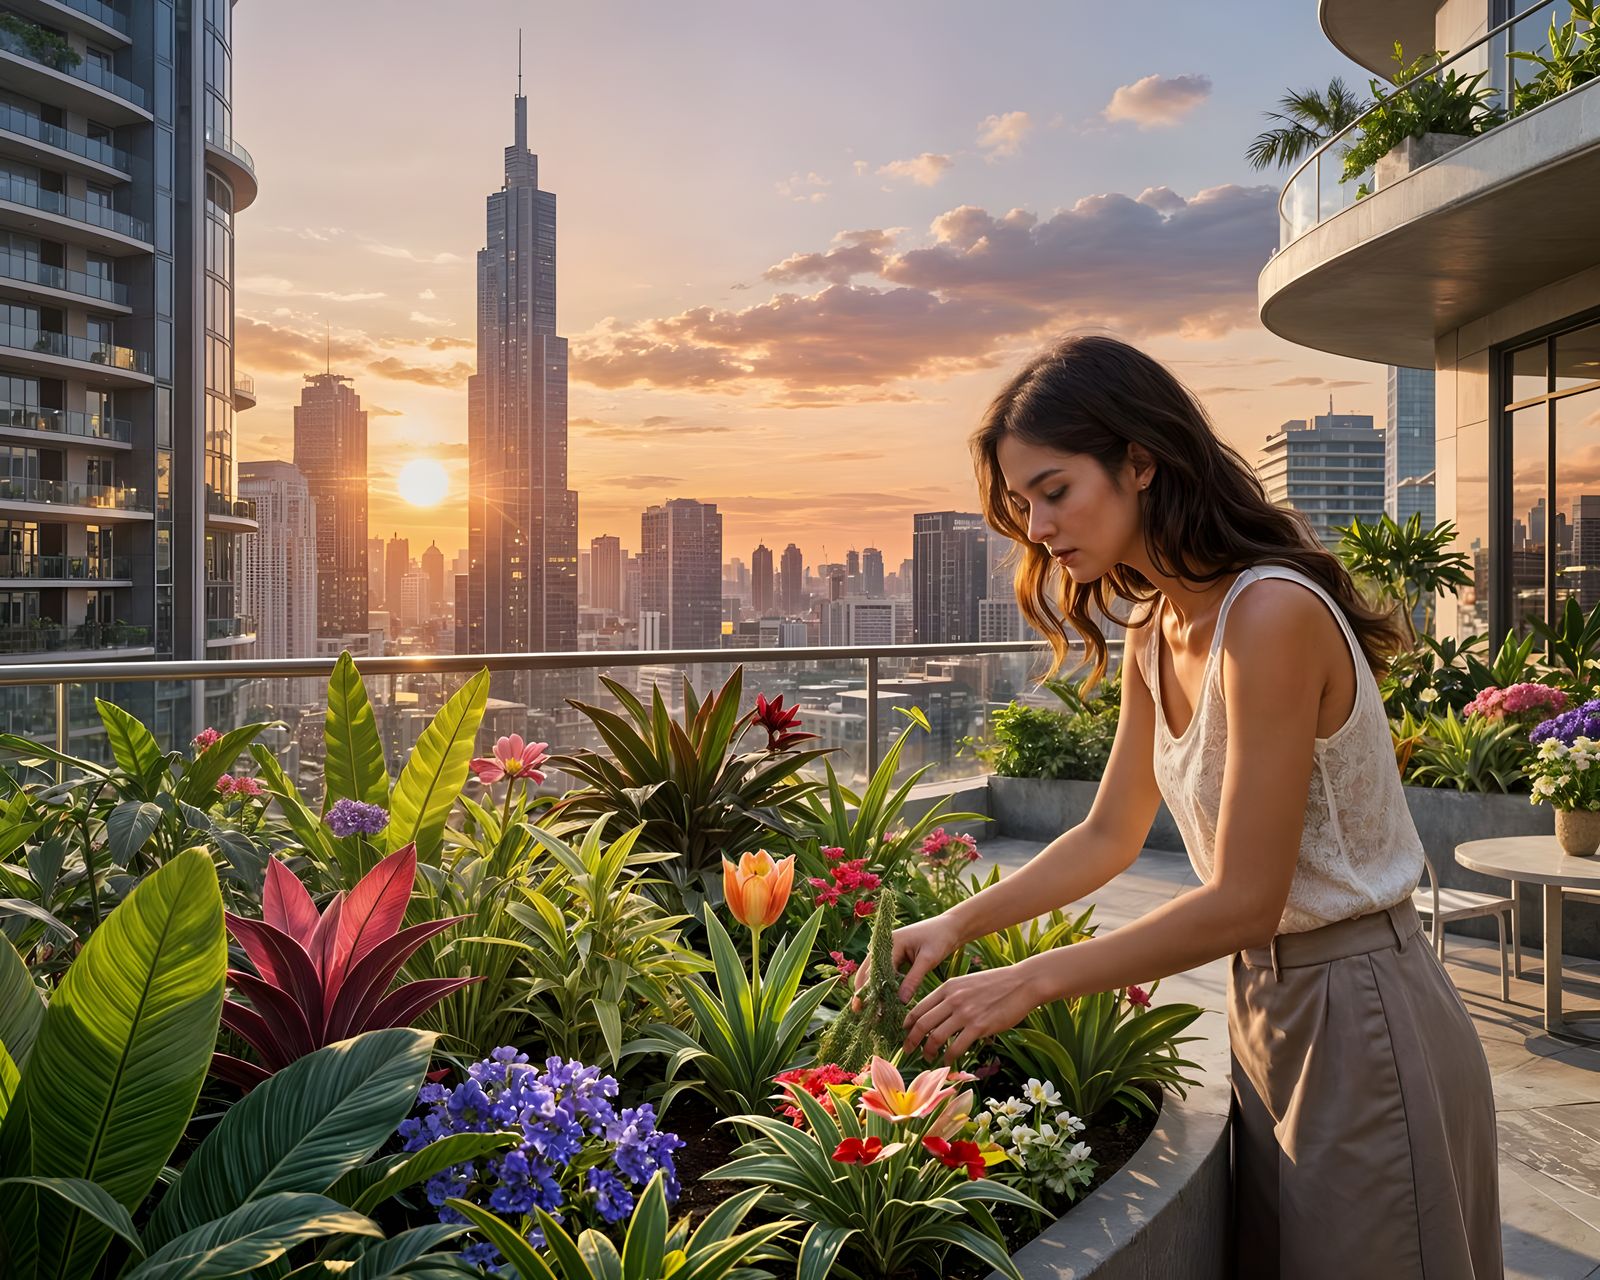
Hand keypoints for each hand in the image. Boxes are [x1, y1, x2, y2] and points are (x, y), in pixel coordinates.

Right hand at [853, 912, 964, 1009]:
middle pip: (867, 971)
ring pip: (872, 974)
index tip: (870, 1009)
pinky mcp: (893, 957)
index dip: (872, 990)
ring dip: (871, 990)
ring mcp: (886, 951)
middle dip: (864, 992)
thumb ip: (913, 979)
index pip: (876, 970)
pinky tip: (882, 1002)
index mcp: (890, 942)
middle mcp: (883, 946)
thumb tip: (900, 1001)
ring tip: (869, 1011)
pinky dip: (881, 987)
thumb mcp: (928, 959)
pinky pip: (883, 974)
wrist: (949, 927)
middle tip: (861, 1013)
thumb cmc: (940, 939)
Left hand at [901, 961, 1044, 1066]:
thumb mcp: (967, 982)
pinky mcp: (979, 1027)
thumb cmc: (997, 983)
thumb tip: (938, 1014)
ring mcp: (965, 1013)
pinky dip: (948, 1057)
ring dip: (929, 1051)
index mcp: (948, 987)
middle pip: (922, 1024)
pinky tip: (948, 1061)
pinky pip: (956, 1047)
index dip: (908, 1023)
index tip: (904, 1032)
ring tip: (928, 1057)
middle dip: (911, 1040)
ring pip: (936, 1037)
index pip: (919, 1007)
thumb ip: (951, 996)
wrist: (1022, 983)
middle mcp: (952, 1000)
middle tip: (908, 1050)